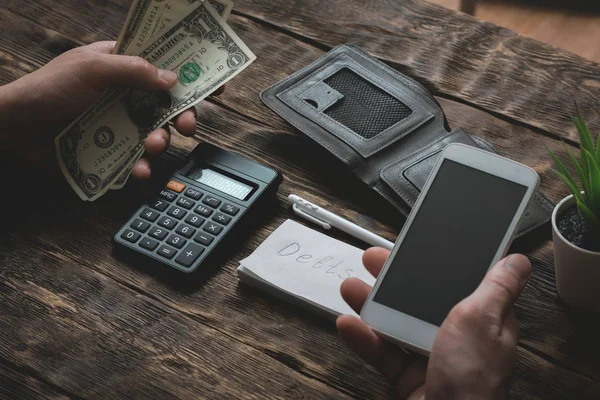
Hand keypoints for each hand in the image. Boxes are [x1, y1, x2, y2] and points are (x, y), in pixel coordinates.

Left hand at [0, 41, 223, 178]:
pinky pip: (136, 158)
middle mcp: (124, 94)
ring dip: (161, 141)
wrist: (14, 129)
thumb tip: (172, 79)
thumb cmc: (47, 89)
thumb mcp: (91, 68)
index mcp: (121, 66)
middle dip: (182, 115)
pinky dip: (142, 166)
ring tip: (153, 146)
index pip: (163, 64)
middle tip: (187, 126)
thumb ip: (133, 70)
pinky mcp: (110, 148)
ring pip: (155, 133)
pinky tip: (141, 169)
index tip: (215, 81)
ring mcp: (119, 122)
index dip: (190, 71)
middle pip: (167, 104)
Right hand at [337, 247, 531, 398]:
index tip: (416, 247)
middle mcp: (457, 338)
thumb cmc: (473, 383)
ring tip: (352, 288)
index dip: (437, 264)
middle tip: (374, 261)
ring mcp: (430, 356)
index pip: (460, 283)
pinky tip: (350, 325)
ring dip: (371, 304)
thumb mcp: (484, 322)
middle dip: (395, 279)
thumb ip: (496, 288)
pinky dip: (363, 339)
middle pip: (422, 299)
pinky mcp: (407, 375)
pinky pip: (381, 351)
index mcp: (482, 321)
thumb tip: (516, 261)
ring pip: (397, 322)